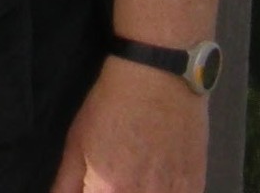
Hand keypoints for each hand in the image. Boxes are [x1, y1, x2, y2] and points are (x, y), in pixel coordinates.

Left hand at [50, 55, 207, 192]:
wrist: (158, 78)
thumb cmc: (111, 106)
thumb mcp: (76, 141)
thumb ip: (65, 182)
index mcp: (110, 190)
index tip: (92, 185)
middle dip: (113, 190)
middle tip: (114, 175)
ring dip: (139, 191)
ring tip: (135, 172)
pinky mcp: (194, 185)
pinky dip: (165, 192)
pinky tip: (156, 177)